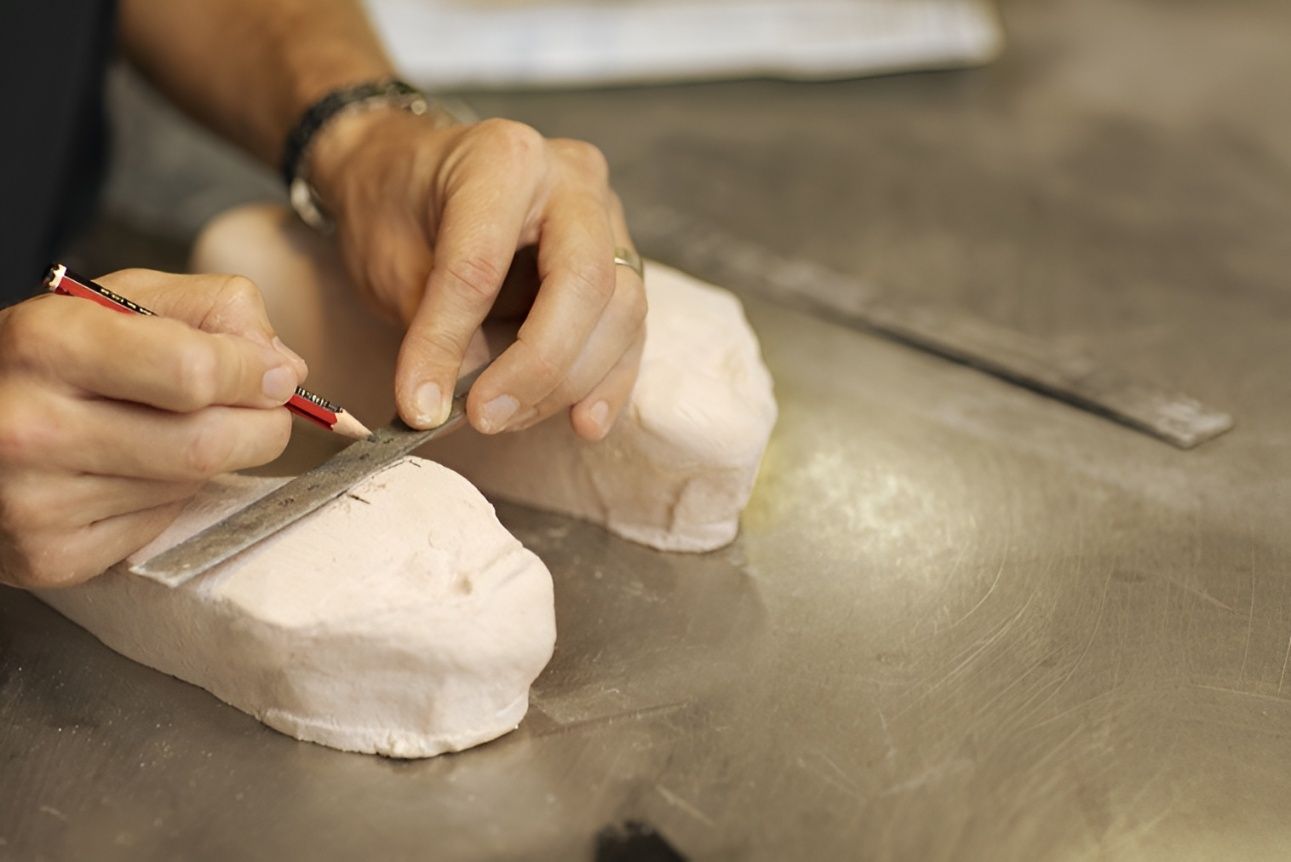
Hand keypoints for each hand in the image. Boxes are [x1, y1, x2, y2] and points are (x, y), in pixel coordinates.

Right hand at [0, 271, 305, 588]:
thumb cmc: (53, 360)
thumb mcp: (119, 301)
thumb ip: (213, 309)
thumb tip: (283, 366)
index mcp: (48, 343)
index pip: (195, 372)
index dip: (254, 373)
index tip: (273, 373)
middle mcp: (31, 425)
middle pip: (206, 442)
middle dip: (260, 426)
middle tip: (260, 411)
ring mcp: (36, 500)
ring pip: (190, 486)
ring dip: (211, 460)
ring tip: (170, 432)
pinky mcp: (49, 556)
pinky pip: (159, 527)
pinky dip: (170, 500)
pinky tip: (134, 472)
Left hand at [310, 112, 645, 440]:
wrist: (414, 172)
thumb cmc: (398, 205)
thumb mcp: (390, 260)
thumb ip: (430, 327)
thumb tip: (443, 407)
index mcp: (503, 159)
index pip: (483, 264)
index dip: (449, 342)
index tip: (421, 404)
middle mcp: (571, 179)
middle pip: (584, 283)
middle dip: (538, 365)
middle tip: (486, 416)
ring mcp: (608, 218)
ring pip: (622, 310)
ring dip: (572, 381)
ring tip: (513, 418)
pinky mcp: (621, 259)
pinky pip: (630, 328)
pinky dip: (606, 380)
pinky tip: (582, 420)